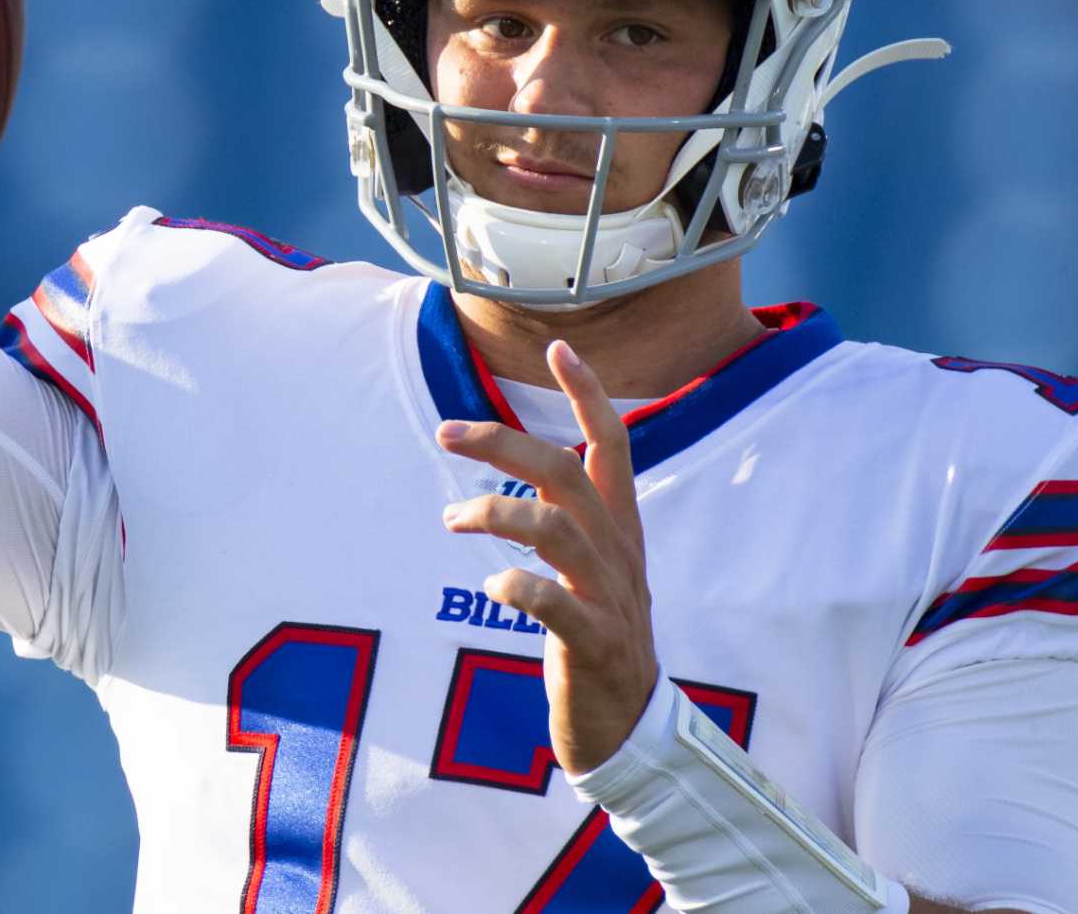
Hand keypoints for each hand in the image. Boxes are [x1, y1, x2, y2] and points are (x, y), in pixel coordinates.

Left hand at [437, 341, 658, 775]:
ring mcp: (610, 599)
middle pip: (566, 473)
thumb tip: (529, 474)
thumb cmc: (598, 639)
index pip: (611, 444)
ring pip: (559, 529)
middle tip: (446, 432)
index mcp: (619, 529)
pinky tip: (493, 584)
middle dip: (504, 443)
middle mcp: (619, 553)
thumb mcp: (594, 570)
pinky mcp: (594, 647)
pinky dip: (522, 586)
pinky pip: (558, 605)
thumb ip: (570, 521)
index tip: (559, 346)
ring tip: (452, 519)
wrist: (632, 729)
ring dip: (497, 512)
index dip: (587, 394)